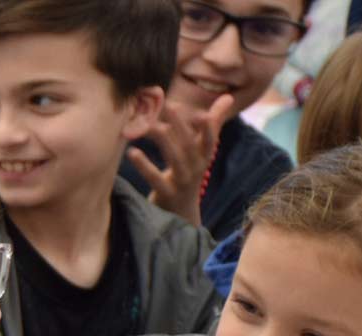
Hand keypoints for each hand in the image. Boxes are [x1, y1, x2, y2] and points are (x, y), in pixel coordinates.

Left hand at [126, 93, 236, 229]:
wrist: (181, 213)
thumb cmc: (189, 173)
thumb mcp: (201, 151)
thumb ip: (212, 124)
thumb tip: (228, 97)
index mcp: (204, 157)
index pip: (210, 140)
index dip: (210, 128)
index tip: (204, 113)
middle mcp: (196, 169)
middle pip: (189, 145)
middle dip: (180, 125)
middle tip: (169, 105)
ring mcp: (182, 183)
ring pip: (175, 159)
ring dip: (164, 141)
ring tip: (151, 126)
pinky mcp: (166, 195)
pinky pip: (155, 179)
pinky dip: (145, 166)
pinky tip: (132, 153)